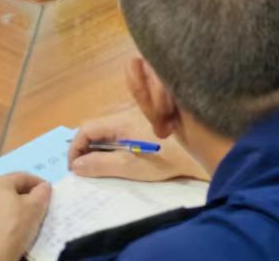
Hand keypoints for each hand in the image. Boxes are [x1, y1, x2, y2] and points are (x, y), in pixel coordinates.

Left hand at [0, 173, 51, 260]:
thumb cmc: (11, 232)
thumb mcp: (35, 210)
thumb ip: (42, 193)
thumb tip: (42, 187)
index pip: (22, 177)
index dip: (38, 183)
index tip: (47, 193)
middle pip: (3, 192)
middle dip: (19, 199)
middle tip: (32, 211)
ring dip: (2, 214)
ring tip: (13, 228)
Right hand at [68, 112, 204, 182]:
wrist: (203, 148)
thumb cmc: (166, 158)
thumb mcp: (132, 167)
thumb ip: (102, 165)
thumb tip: (76, 165)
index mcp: (121, 120)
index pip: (86, 127)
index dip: (75, 147)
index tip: (75, 167)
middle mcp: (128, 110)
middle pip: (97, 125)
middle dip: (86, 145)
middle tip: (86, 167)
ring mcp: (141, 112)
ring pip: (110, 124)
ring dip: (101, 143)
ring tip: (102, 163)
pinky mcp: (151, 118)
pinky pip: (124, 124)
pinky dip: (115, 139)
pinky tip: (124, 152)